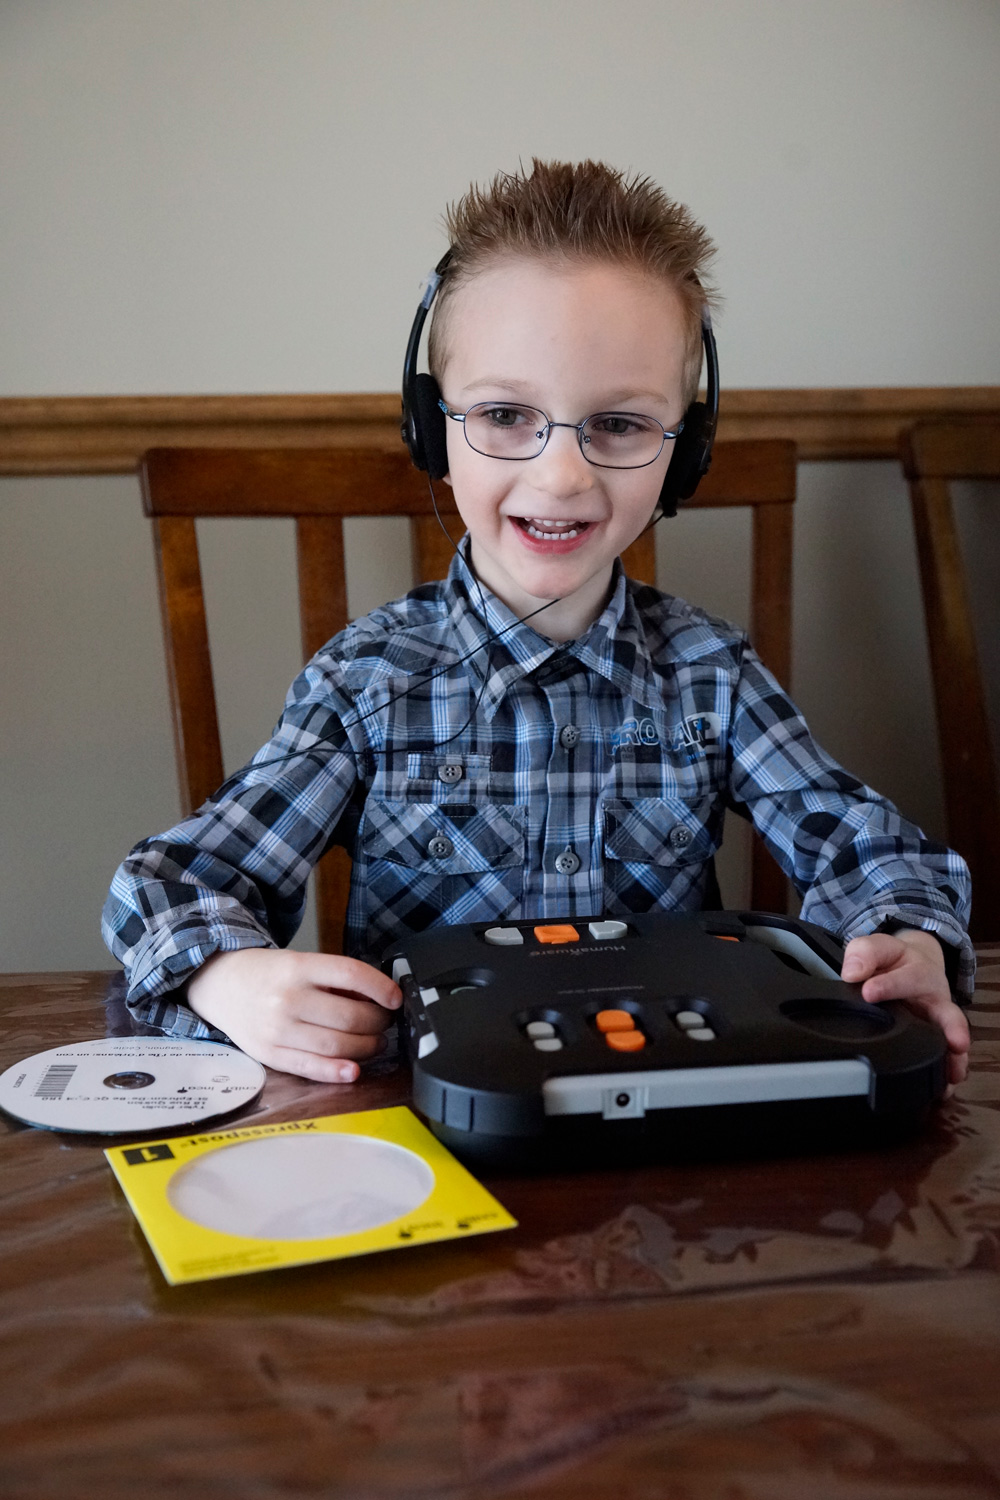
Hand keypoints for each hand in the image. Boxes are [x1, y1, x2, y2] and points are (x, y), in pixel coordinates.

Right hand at [186, 948, 401, 1082]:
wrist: (219, 985)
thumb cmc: (268, 974)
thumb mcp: (300, 962)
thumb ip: (334, 980)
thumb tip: (377, 999)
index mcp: (298, 967)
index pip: (351, 974)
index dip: (381, 987)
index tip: (395, 998)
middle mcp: (287, 998)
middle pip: (350, 1016)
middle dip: (378, 1021)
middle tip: (384, 1021)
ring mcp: (277, 1029)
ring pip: (337, 1044)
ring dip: (366, 1047)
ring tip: (374, 1042)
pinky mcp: (269, 1054)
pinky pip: (310, 1067)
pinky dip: (337, 1072)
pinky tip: (353, 1070)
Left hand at [841, 928, 969, 1088]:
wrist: (909, 966)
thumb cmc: (891, 961)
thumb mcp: (875, 948)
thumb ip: (863, 954)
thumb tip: (853, 973)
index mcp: (917, 971)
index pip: (906, 977)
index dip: (888, 985)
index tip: (868, 992)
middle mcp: (933, 997)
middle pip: (947, 1012)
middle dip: (951, 1028)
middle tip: (955, 1042)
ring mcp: (937, 1020)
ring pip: (950, 1039)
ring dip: (952, 1056)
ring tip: (951, 1073)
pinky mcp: (935, 1038)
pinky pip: (944, 1056)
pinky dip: (945, 1072)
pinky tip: (943, 1088)